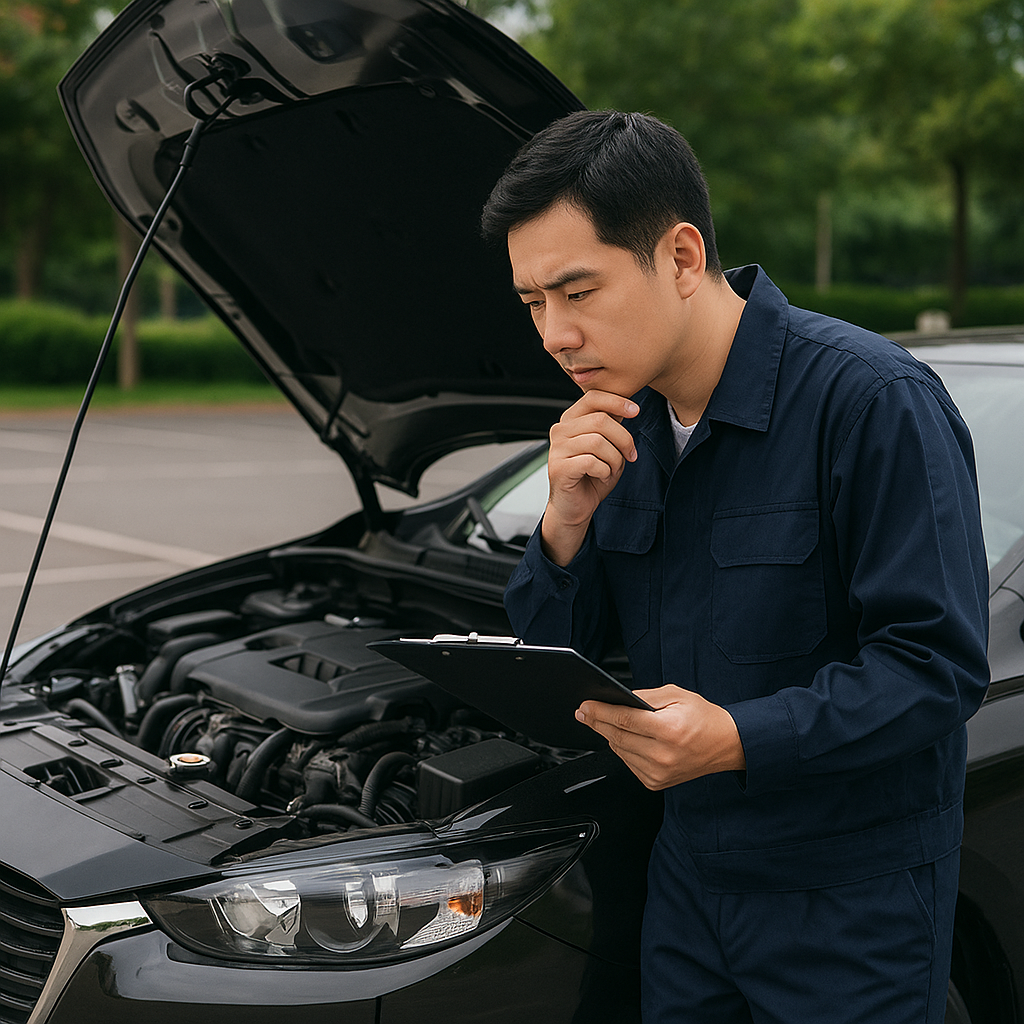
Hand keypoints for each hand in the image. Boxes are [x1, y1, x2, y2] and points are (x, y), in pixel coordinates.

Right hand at [541, 390, 638, 564]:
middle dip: (624, 439)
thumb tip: (628, 407)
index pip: (593, 397)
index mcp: (570, 420)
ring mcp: (557, 449)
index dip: (617, 402)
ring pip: (598, 442)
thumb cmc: (592, 476)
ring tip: (612, 469)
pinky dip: (604, 471)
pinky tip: (601, 477)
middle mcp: (560, 430)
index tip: (636, 411)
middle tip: (631, 455)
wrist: (575, 507)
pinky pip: (591, 462)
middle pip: (601, 420)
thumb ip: (611, 426)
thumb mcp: (607, 446)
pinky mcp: (559, 468)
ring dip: (614, 459)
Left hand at [575, 685, 745, 789]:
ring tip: (601, 721)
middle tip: (583, 712)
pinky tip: (624, 737)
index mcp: (668, 730)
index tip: (585, 706)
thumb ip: (646, 696)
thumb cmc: (704, 718)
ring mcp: (659, 772)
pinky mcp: (656, 782)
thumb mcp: (677, 695)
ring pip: (620, 751)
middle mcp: (663, 755)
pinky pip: (628, 763)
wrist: (727, 745)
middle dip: (597, 722)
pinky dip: (622, 749)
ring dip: (608, 735)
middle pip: (617, 736)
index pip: (624, 720)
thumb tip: (620, 699)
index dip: (600, 712)